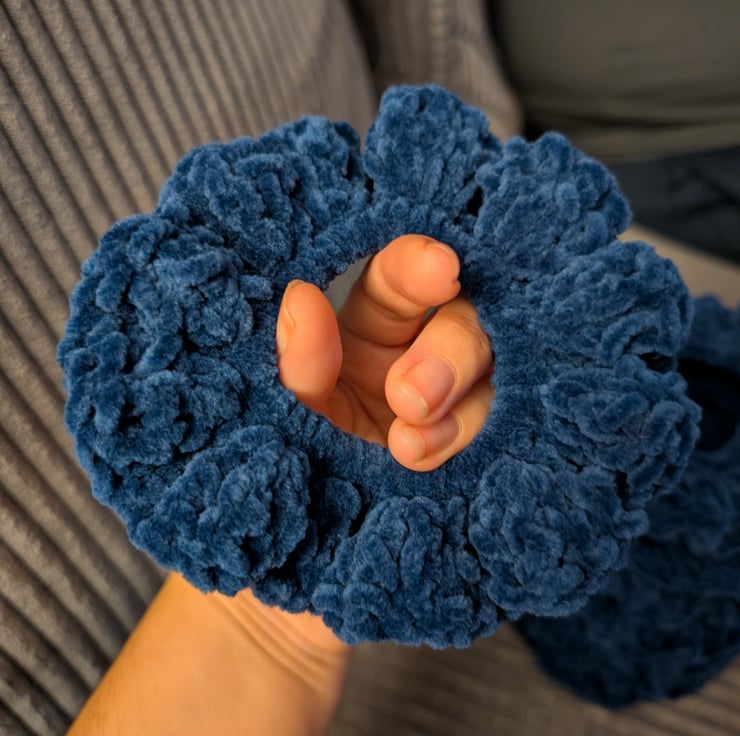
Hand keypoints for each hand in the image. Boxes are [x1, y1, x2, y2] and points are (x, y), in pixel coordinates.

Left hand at [276, 234, 493, 470]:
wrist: (326, 504)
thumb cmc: (309, 438)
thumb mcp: (300, 401)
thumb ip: (297, 360)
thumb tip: (301, 298)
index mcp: (381, 318)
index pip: (405, 275)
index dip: (422, 264)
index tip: (441, 269)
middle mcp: (429, 345)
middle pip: (466, 325)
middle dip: (447, 355)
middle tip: (407, 398)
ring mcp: (461, 392)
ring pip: (489, 379)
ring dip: (455, 410)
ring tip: (405, 445)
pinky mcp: (475, 437)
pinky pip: (492, 430)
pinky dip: (459, 441)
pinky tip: (421, 455)